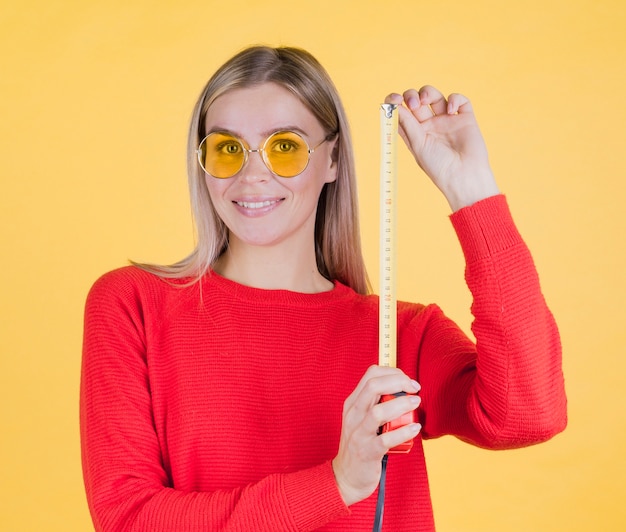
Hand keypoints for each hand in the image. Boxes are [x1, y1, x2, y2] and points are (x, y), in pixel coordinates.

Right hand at [332, 366, 421, 505]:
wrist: (346, 476)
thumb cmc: (360, 444)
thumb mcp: (362, 418)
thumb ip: (377, 403)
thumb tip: (404, 390)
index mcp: (353, 403)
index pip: (370, 375)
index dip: (393, 373)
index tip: (409, 381)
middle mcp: (353, 415)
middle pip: (372, 387)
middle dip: (398, 382)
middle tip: (415, 389)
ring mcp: (359, 433)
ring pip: (378, 412)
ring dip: (400, 404)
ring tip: (416, 403)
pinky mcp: (367, 452)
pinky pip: (385, 439)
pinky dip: (402, 432)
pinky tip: (415, 428)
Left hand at [385, 87, 499, 211]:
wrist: (464, 176)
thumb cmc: (438, 166)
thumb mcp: (417, 145)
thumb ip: (407, 124)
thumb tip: (392, 105)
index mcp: (415, 133)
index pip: (402, 112)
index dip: (396, 102)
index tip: (394, 100)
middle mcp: (430, 125)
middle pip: (417, 100)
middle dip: (412, 96)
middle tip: (415, 104)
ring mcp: (447, 120)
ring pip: (435, 96)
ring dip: (428, 92)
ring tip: (427, 100)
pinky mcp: (465, 118)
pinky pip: (460, 100)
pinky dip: (454, 99)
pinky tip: (451, 110)